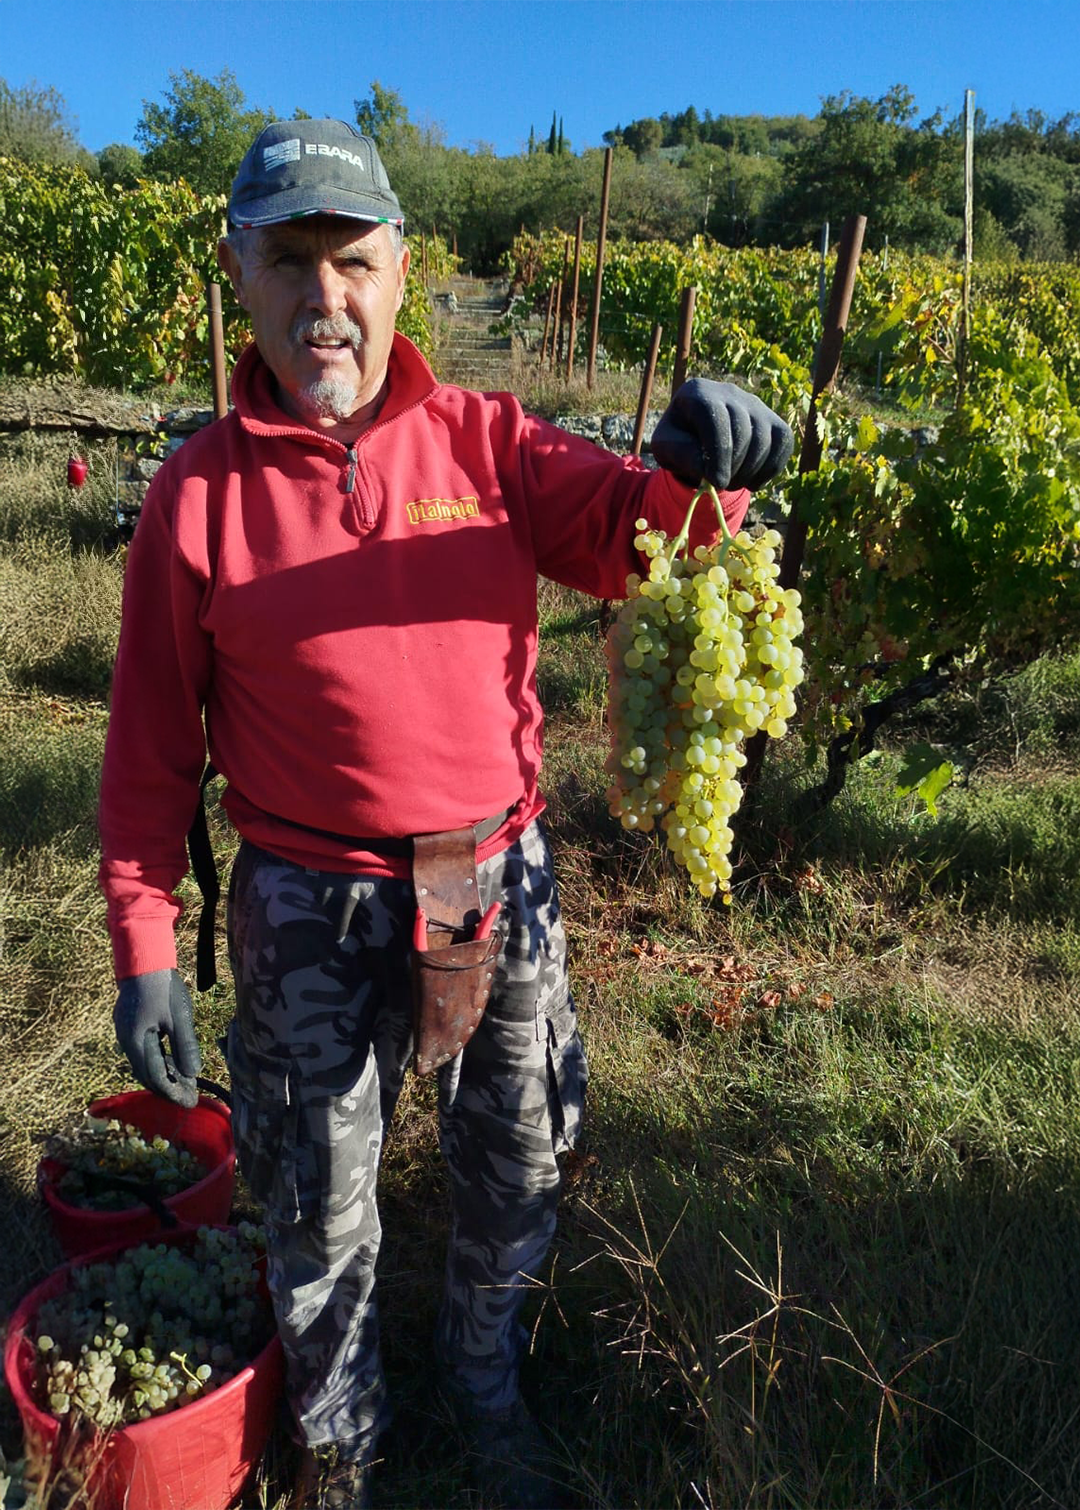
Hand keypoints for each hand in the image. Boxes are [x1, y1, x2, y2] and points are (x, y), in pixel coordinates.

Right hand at [114, 969, 201, 1107]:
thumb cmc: (162, 986)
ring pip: (144, 1062)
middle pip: (147, 1074)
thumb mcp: (178, 1017)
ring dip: (163, 1074)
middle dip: (168, 1088)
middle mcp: (126, 1041)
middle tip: (188, 1097)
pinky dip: (158, 1060)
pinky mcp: (129, 1023)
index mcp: (136, 1042)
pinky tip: (171, 1060)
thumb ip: (185, 1046)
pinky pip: (143, 1050)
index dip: (173, 1093)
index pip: (155, 1078)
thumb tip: (193, 1074)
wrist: (143, 958)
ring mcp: (125, 1032)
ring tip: (183, 1082)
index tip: (190, 1103)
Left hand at [652, 378, 793, 492]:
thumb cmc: (680, 443)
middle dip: (733, 467)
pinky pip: (783, 443)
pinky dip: (771, 469)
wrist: (698, 440)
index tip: (716, 482)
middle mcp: (730, 392)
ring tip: (732, 482)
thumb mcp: (667, 449)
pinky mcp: (774, 419)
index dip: (718, 454)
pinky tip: (752, 480)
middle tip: (721, 485)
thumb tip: (712, 470)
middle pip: (743, 431)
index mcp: (698, 392)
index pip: (716, 418)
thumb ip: (682, 455)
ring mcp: (756, 404)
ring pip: (765, 439)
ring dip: (750, 471)